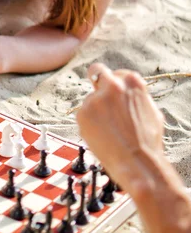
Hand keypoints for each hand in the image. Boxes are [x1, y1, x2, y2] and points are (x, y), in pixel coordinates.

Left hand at [76, 62, 163, 187]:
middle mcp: (112, 86)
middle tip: (98, 92)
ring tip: (110, 132)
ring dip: (96, 111)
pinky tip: (102, 136)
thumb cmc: (147, 140)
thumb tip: (126, 93)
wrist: (136, 162)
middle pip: (97, 71)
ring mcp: (95, 99)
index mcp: (131, 81)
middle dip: (97, 79)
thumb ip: (135, 96)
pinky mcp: (82, 113)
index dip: (116, 85)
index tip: (114, 94)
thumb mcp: (150, 110)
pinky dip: (90, 124)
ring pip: (91, 100)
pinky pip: (85, 115)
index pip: (117, 74)